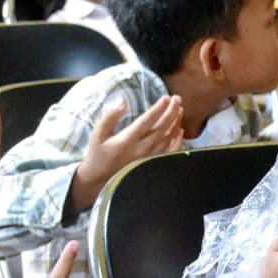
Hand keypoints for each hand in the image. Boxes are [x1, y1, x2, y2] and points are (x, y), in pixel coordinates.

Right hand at [71, 94, 183, 212]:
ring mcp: (148, 158)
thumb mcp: (98, 134)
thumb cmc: (98, 155)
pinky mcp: (151, 164)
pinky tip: (180, 130)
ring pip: (168, 139)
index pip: (148, 120)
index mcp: (127, 140)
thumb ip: (110, 116)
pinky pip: (169, 152)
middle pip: (162, 128)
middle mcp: (140, 149)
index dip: (159, 108)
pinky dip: (177, 141)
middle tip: (177, 99)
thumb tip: (122, 101)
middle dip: (172, 111)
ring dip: (175, 123)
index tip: (166, 97)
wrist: (99, 180)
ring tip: (179, 109)